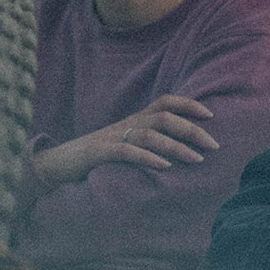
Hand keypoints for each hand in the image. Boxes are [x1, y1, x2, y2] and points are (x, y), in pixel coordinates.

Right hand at [30, 94, 218, 189]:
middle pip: (163, 117)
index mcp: (132, 121)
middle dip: (191, 129)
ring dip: (176, 146)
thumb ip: (147, 147)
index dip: (188, 104)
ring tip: (197, 159)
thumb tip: (180, 155)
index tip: (211, 115)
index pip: (164, 102)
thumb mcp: (124, 149)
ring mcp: (111, 138)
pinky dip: (147, 158)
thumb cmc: (94, 161)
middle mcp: (125, 125)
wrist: (54, 166)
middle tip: (214, 144)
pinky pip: (126, 152)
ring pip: (148, 134)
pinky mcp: (98, 154)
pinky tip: (165, 167)